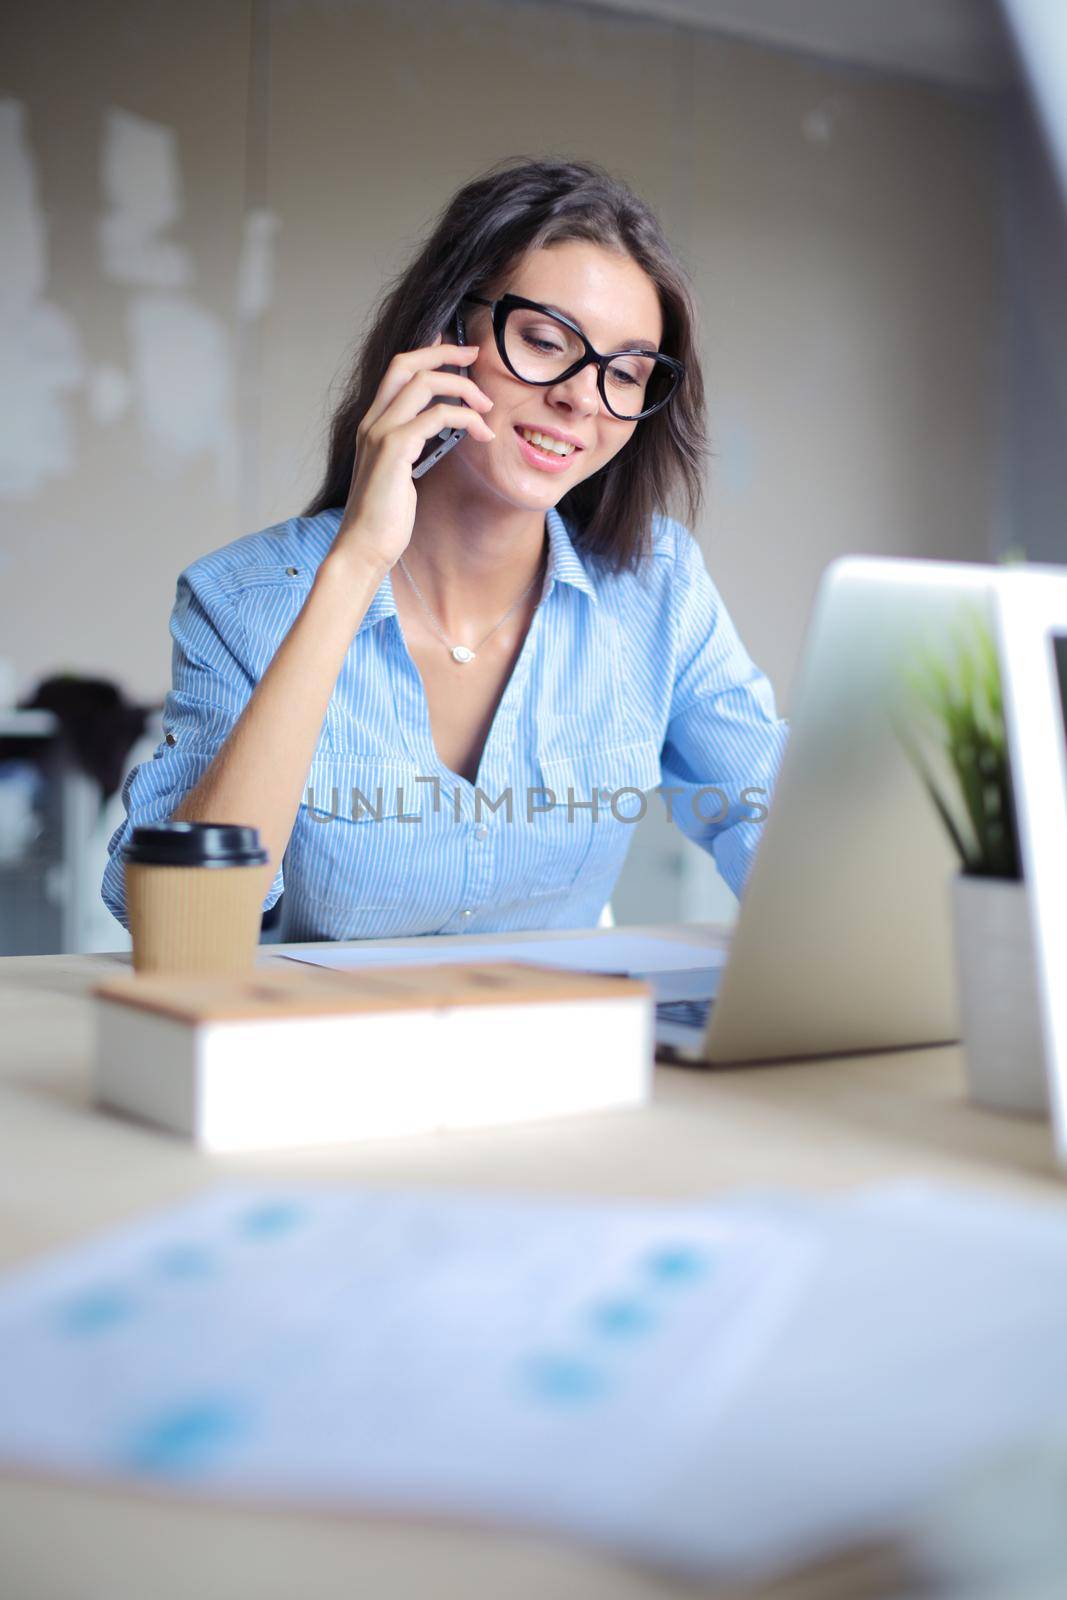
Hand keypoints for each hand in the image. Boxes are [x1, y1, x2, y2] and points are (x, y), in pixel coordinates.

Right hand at [330, 334, 495, 573]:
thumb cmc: (383, 518)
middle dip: (445, 352)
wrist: (363, 547)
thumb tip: (435, 431)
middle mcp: (372, 422)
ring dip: (463, 388)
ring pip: (424, 383)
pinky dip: (465, 419)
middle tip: (476, 355)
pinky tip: (482, 434)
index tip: (458, 352)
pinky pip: (436, 417)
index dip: (428, 352)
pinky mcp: (394, 450)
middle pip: (407, 364)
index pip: (397, 371)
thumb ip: (410, 447)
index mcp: (372, 425)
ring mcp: (380, 433)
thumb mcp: (398, 473)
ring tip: (487, 407)